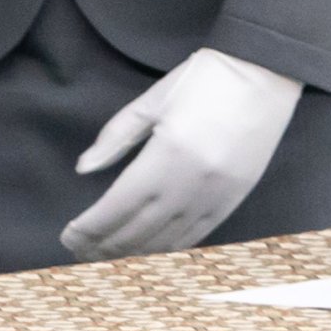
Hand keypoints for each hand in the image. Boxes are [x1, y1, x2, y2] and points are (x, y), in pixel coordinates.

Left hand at [60, 48, 302, 260]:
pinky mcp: (232, 201)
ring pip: (165, 241)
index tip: (68, 236)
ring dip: (132, 253)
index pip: (118, 205)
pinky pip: (195, 237)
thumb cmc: (203, 78)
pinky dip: (168, 249)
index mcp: (166, 154)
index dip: (90, 227)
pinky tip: (148, 252)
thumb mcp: (154, 99)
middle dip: (104, 245)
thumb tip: (84, 167)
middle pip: (138, 230)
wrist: (262, 73)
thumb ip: (116, 135)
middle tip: (79, 251)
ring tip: (105, 257)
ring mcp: (214, 197)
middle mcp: (190, 184)